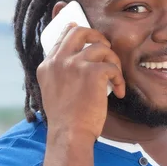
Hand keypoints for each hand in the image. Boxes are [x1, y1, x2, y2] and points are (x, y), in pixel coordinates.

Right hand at [37, 23, 125, 141]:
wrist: (69, 135)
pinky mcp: (92, 72)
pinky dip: (119, 79)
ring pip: (101, 47)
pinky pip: (112, 67)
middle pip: (80, 31)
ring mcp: (75, 64)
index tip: (86, 33)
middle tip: (106, 50)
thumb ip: (61, 74)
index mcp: (47, 66)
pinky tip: (118, 92)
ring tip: (115, 77)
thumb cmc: (66, 120)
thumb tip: (77, 62)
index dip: (75, 30)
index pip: (62, 38)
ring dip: (113, 61)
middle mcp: (59, 61)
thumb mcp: (53, 92)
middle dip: (97, 36)